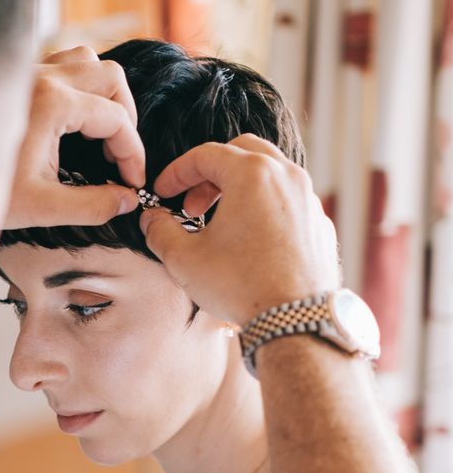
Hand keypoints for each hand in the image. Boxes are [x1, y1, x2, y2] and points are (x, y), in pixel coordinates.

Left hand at [2, 46, 143, 229]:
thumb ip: (93, 205)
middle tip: (121, 154)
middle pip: (111, 77)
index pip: (117, 119)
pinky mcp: (18, 78)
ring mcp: (28, 72)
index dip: (133, 153)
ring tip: (101, 133)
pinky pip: (62, 64)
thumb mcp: (43, 206)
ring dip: (104, 94)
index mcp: (53, 103)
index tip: (133, 183)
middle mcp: (44, 77)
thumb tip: (128, 200)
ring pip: (87, 61)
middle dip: (125, 116)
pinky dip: (79, 85)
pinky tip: (72, 120)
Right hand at [140, 134, 339, 325]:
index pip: (204, 155)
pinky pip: (288, 201)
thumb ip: (160, 230)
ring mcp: (308, 199)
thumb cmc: (240, 286)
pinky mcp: (320, 223)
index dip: (176, 172)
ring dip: (239, 188)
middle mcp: (286, 176)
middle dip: (211, 172)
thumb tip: (151, 219)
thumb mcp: (184, 259)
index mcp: (251, 174)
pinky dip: (264, 207)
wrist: (296, 320)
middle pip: (242, 151)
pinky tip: (250, 239)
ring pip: (269, 173)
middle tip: (192, 203)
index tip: (162, 192)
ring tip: (220, 221)